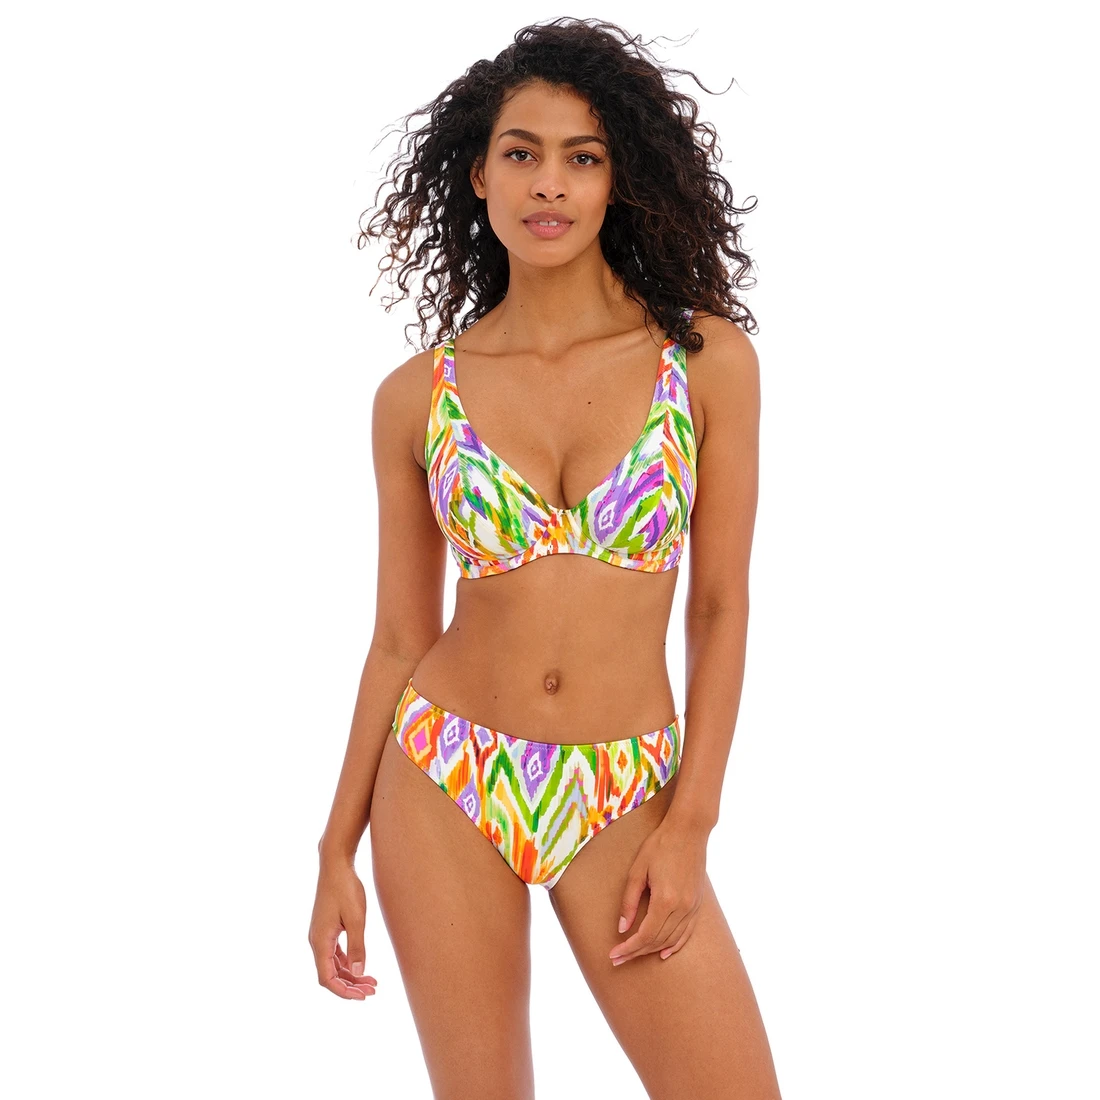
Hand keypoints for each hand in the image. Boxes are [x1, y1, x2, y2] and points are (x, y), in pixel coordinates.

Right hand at [309, 858, 377, 998]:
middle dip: (350, 985)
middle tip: (373, 990)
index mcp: (320, 941)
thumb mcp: (356, 918)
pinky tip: (361, 965)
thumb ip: (357, 946)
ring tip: (372, 982)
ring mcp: (321, 935)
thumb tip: (358, 972)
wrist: (336, 864)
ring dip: (351, 974)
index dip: (343, 991)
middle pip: (330, 974)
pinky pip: (335, 953)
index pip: (327, 978)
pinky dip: (347, 962)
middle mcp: (316, 941)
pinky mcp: (326, 928)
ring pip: (333, 964)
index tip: (362, 996)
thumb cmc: (346, 888)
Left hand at [608, 817, 707, 965]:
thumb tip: (623, 928)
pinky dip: (675, 945)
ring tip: (635, 955)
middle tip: (618, 958)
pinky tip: (664, 953)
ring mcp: (692, 907)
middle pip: (658, 941)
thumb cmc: (660, 845)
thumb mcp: (637, 870)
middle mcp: (682, 908)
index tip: (614, 955)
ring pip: (672, 939)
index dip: (629, 948)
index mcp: (665, 900)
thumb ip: (629, 901)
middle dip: (636, 952)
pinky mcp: (698, 903)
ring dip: (652, 950)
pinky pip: (687, 932)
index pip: (645, 935)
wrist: (688, 830)